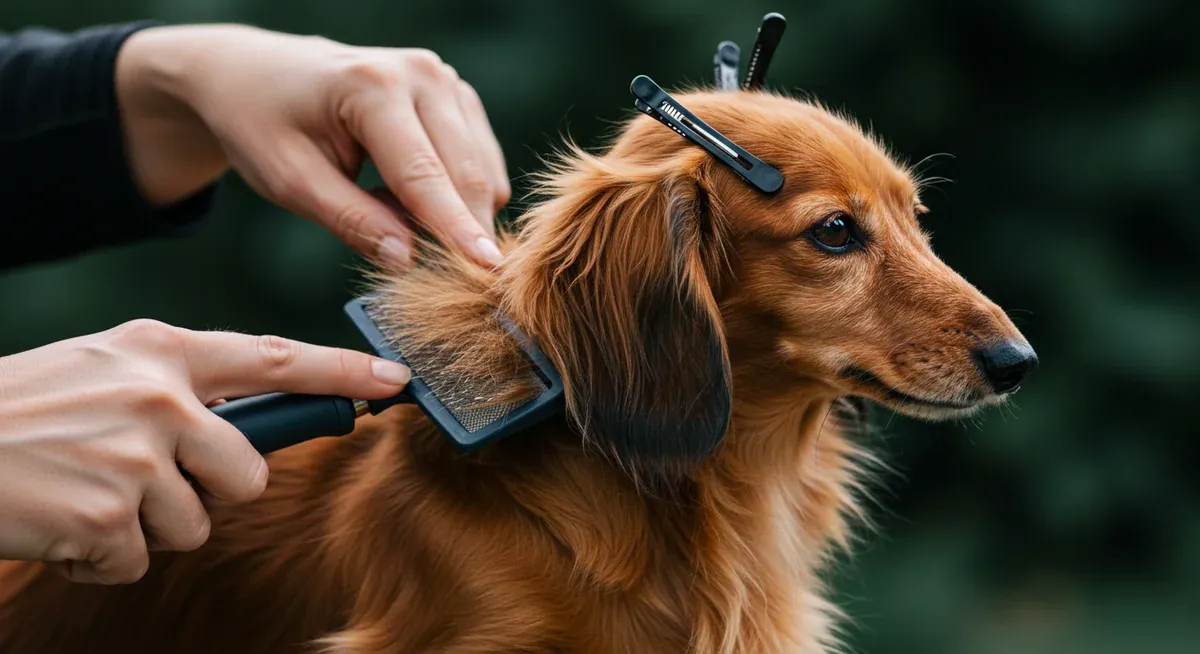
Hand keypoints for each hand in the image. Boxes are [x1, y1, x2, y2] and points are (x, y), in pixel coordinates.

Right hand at [0, 319, 410, 583]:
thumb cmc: (23, 409)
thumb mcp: (105, 368)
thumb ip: (180, 386)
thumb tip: (248, 430)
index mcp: (162, 350)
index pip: (275, 359)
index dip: (342, 372)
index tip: (394, 381)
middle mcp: (159, 396)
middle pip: (249, 470)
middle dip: (209, 491)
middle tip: (142, 479)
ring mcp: (136, 456)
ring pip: (195, 523)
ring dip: (145, 526)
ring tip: (86, 493)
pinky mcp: (109, 515)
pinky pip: (137, 560)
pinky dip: (99, 557)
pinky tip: (60, 523)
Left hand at [115, 24, 509, 268]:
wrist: (257, 74)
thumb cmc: (262, 125)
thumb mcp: (289, 180)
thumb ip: (351, 220)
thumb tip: (408, 260)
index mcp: (373, 87)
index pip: (423, 174)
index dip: (455, 228)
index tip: (488, 272)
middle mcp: (422, 74)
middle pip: (465, 173)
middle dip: (463, 232)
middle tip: (444, 284)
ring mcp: (446, 81)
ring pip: (481, 171)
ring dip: (457, 215)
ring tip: (393, 220)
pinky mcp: (458, 97)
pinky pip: (480, 163)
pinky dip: (456, 196)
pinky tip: (409, 199)